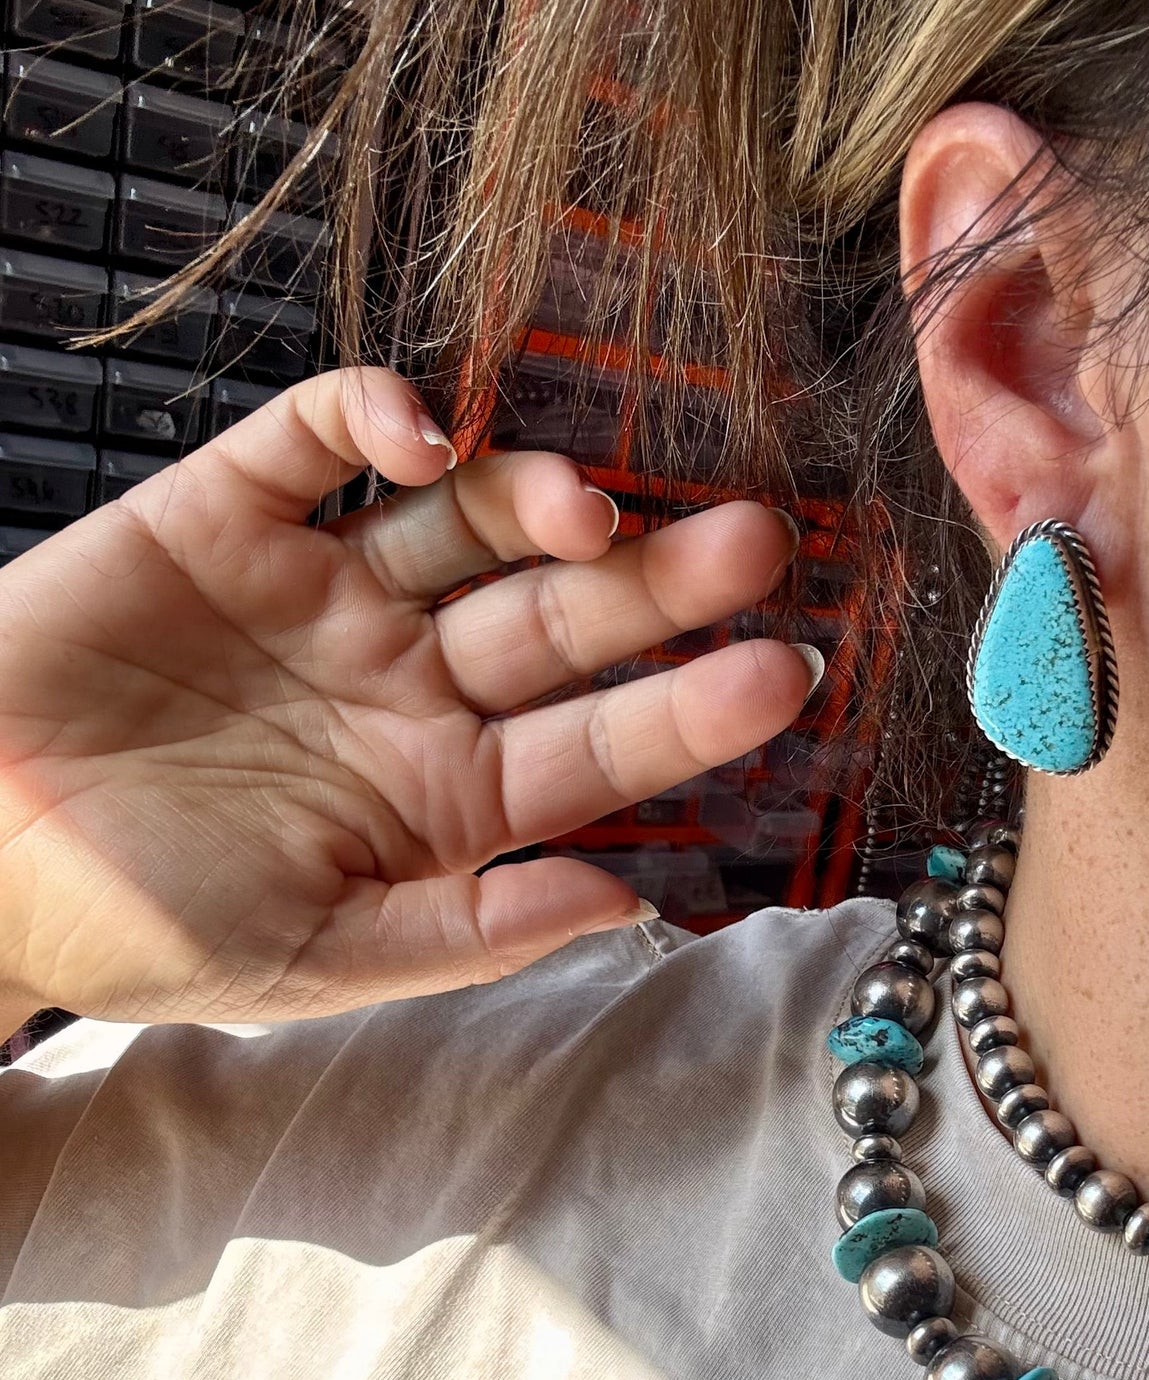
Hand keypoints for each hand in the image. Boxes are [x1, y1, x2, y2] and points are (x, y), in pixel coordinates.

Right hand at [0, 368, 813, 1032]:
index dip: (686, 711)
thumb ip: (467, 931)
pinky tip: (427, 430)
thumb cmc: (135, 926)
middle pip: (557, 620)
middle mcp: (405, 685)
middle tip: (749, 543)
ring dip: (532, 496)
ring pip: (461, 522)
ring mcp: (322, 594)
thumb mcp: (310, 961)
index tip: (781, 675)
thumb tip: (627, 906)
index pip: (593, 748)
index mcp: (443, 798)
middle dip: (651, 585)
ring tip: (584, 501)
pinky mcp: (223, 517)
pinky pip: (312, 444)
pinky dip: (370, 419)